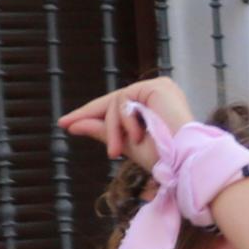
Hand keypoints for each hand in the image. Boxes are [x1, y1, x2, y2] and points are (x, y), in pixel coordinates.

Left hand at [59, 74, 198, 167]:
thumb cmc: (163, 158)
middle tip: (69, 128)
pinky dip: (124, 120)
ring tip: (116, 152)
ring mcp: (159, 87)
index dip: (89, 114)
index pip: (117, 105)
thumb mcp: (126, 145)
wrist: (184, 162)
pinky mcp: (157, 87)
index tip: (64, 123)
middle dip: (94, 121)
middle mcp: (157, 92)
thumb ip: (103, 132)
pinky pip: (124, 99)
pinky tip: (136, 136)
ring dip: (112, 129)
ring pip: (116, 101)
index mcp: (154, 104)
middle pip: (113, 102)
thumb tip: (72, 126)